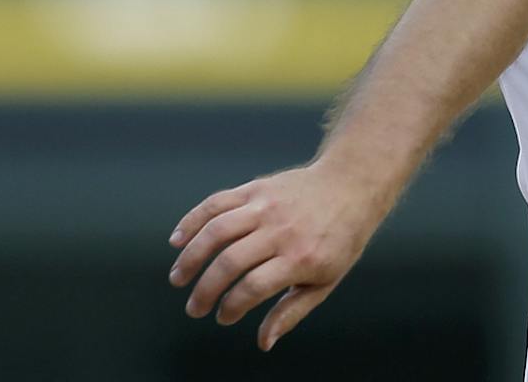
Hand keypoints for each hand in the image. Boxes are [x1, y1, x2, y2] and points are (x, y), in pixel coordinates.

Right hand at [167, 159, 386, 350]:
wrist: (350, 185)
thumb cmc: (339, 239)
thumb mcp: (325, 281)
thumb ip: (291, 312)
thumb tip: (263, 343)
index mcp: (299, 258)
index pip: (253, 287)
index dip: (232, 307)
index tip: (223, 318)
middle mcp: (280, 230)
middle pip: (230, 262)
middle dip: (205, 290)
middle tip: (194, 309)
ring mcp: (265, 205)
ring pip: (216, 230)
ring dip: (190, 257)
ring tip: (178, 279)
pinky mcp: (255, 188)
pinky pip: (216, 203)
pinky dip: (193, 220)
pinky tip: (177, 240)